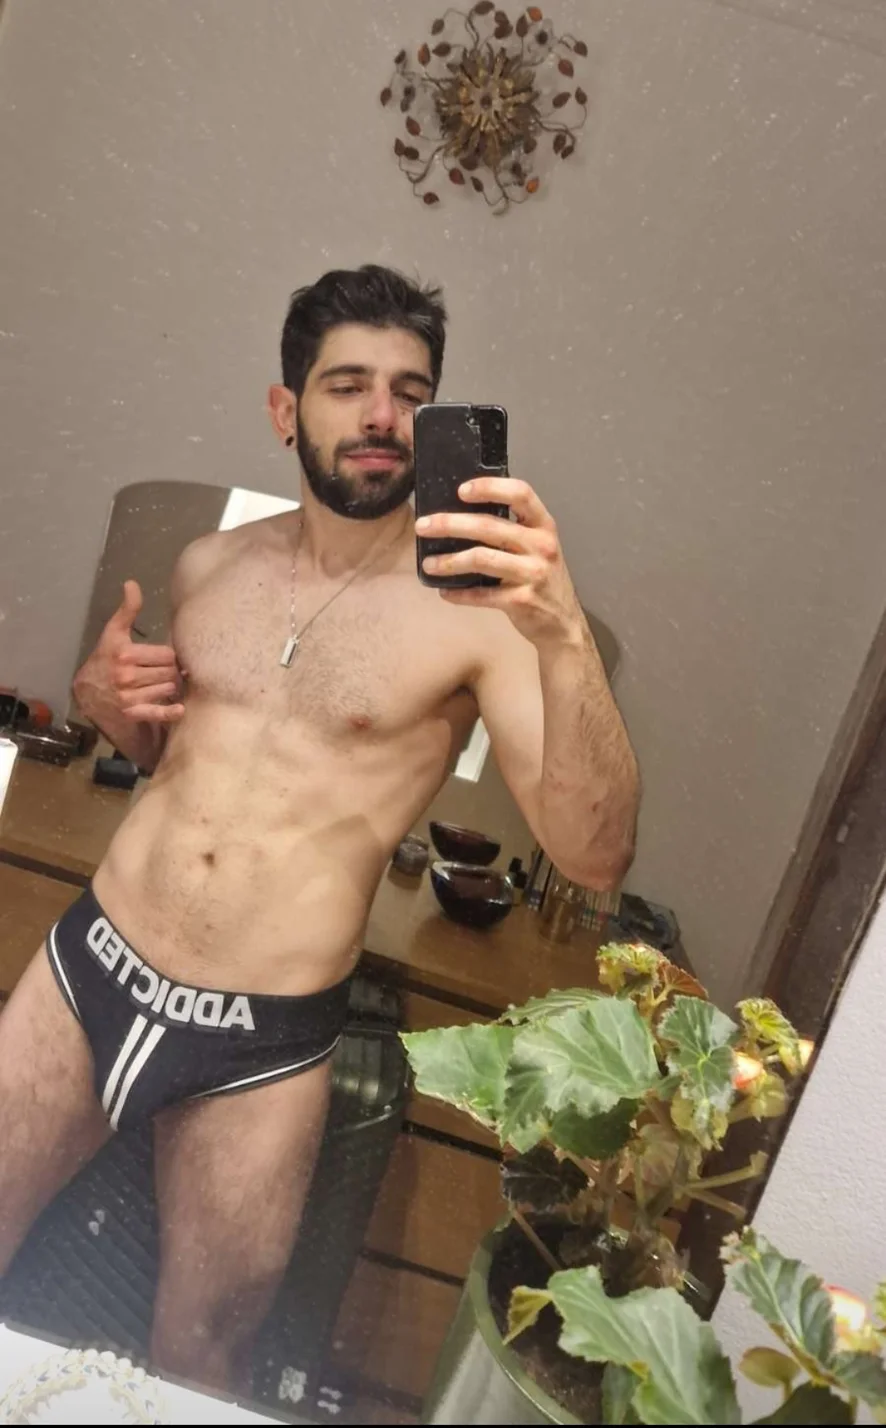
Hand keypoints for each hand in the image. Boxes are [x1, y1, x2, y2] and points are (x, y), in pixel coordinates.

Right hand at [73, 580, 185, 725]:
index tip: (164, 657)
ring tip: (161, 684)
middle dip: (170, 671)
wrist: (87, 691)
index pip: (167, 655)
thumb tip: (132, 583)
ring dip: (169, 687)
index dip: (169, 656)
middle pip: (170, 672)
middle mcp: (126, 675)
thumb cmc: (104, 658)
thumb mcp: (113, 633)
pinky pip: (158, 713)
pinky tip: (179, 708)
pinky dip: (170, 712)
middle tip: (164, 671)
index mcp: (125, 654)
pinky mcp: (131, 713)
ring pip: (168, 689)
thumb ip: (127, 610)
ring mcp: (129, 696)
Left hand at [415, 478, 584, 646]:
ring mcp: (532, 573)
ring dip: (449, 561)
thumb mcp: (538, 547)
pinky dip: (459, 594)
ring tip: (428, 564)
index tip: (461, 490)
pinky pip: (482, 595)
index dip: (490, 487)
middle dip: (449, 524)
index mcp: (543, 526)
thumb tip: (462, 515)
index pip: (520, 493)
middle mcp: (541, 545)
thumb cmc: (542, 578)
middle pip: (489, 526)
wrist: (563, 623)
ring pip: (481, 558)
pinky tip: (444, 592)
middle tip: (422, 526)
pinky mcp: (521, 600)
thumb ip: (512, 529)